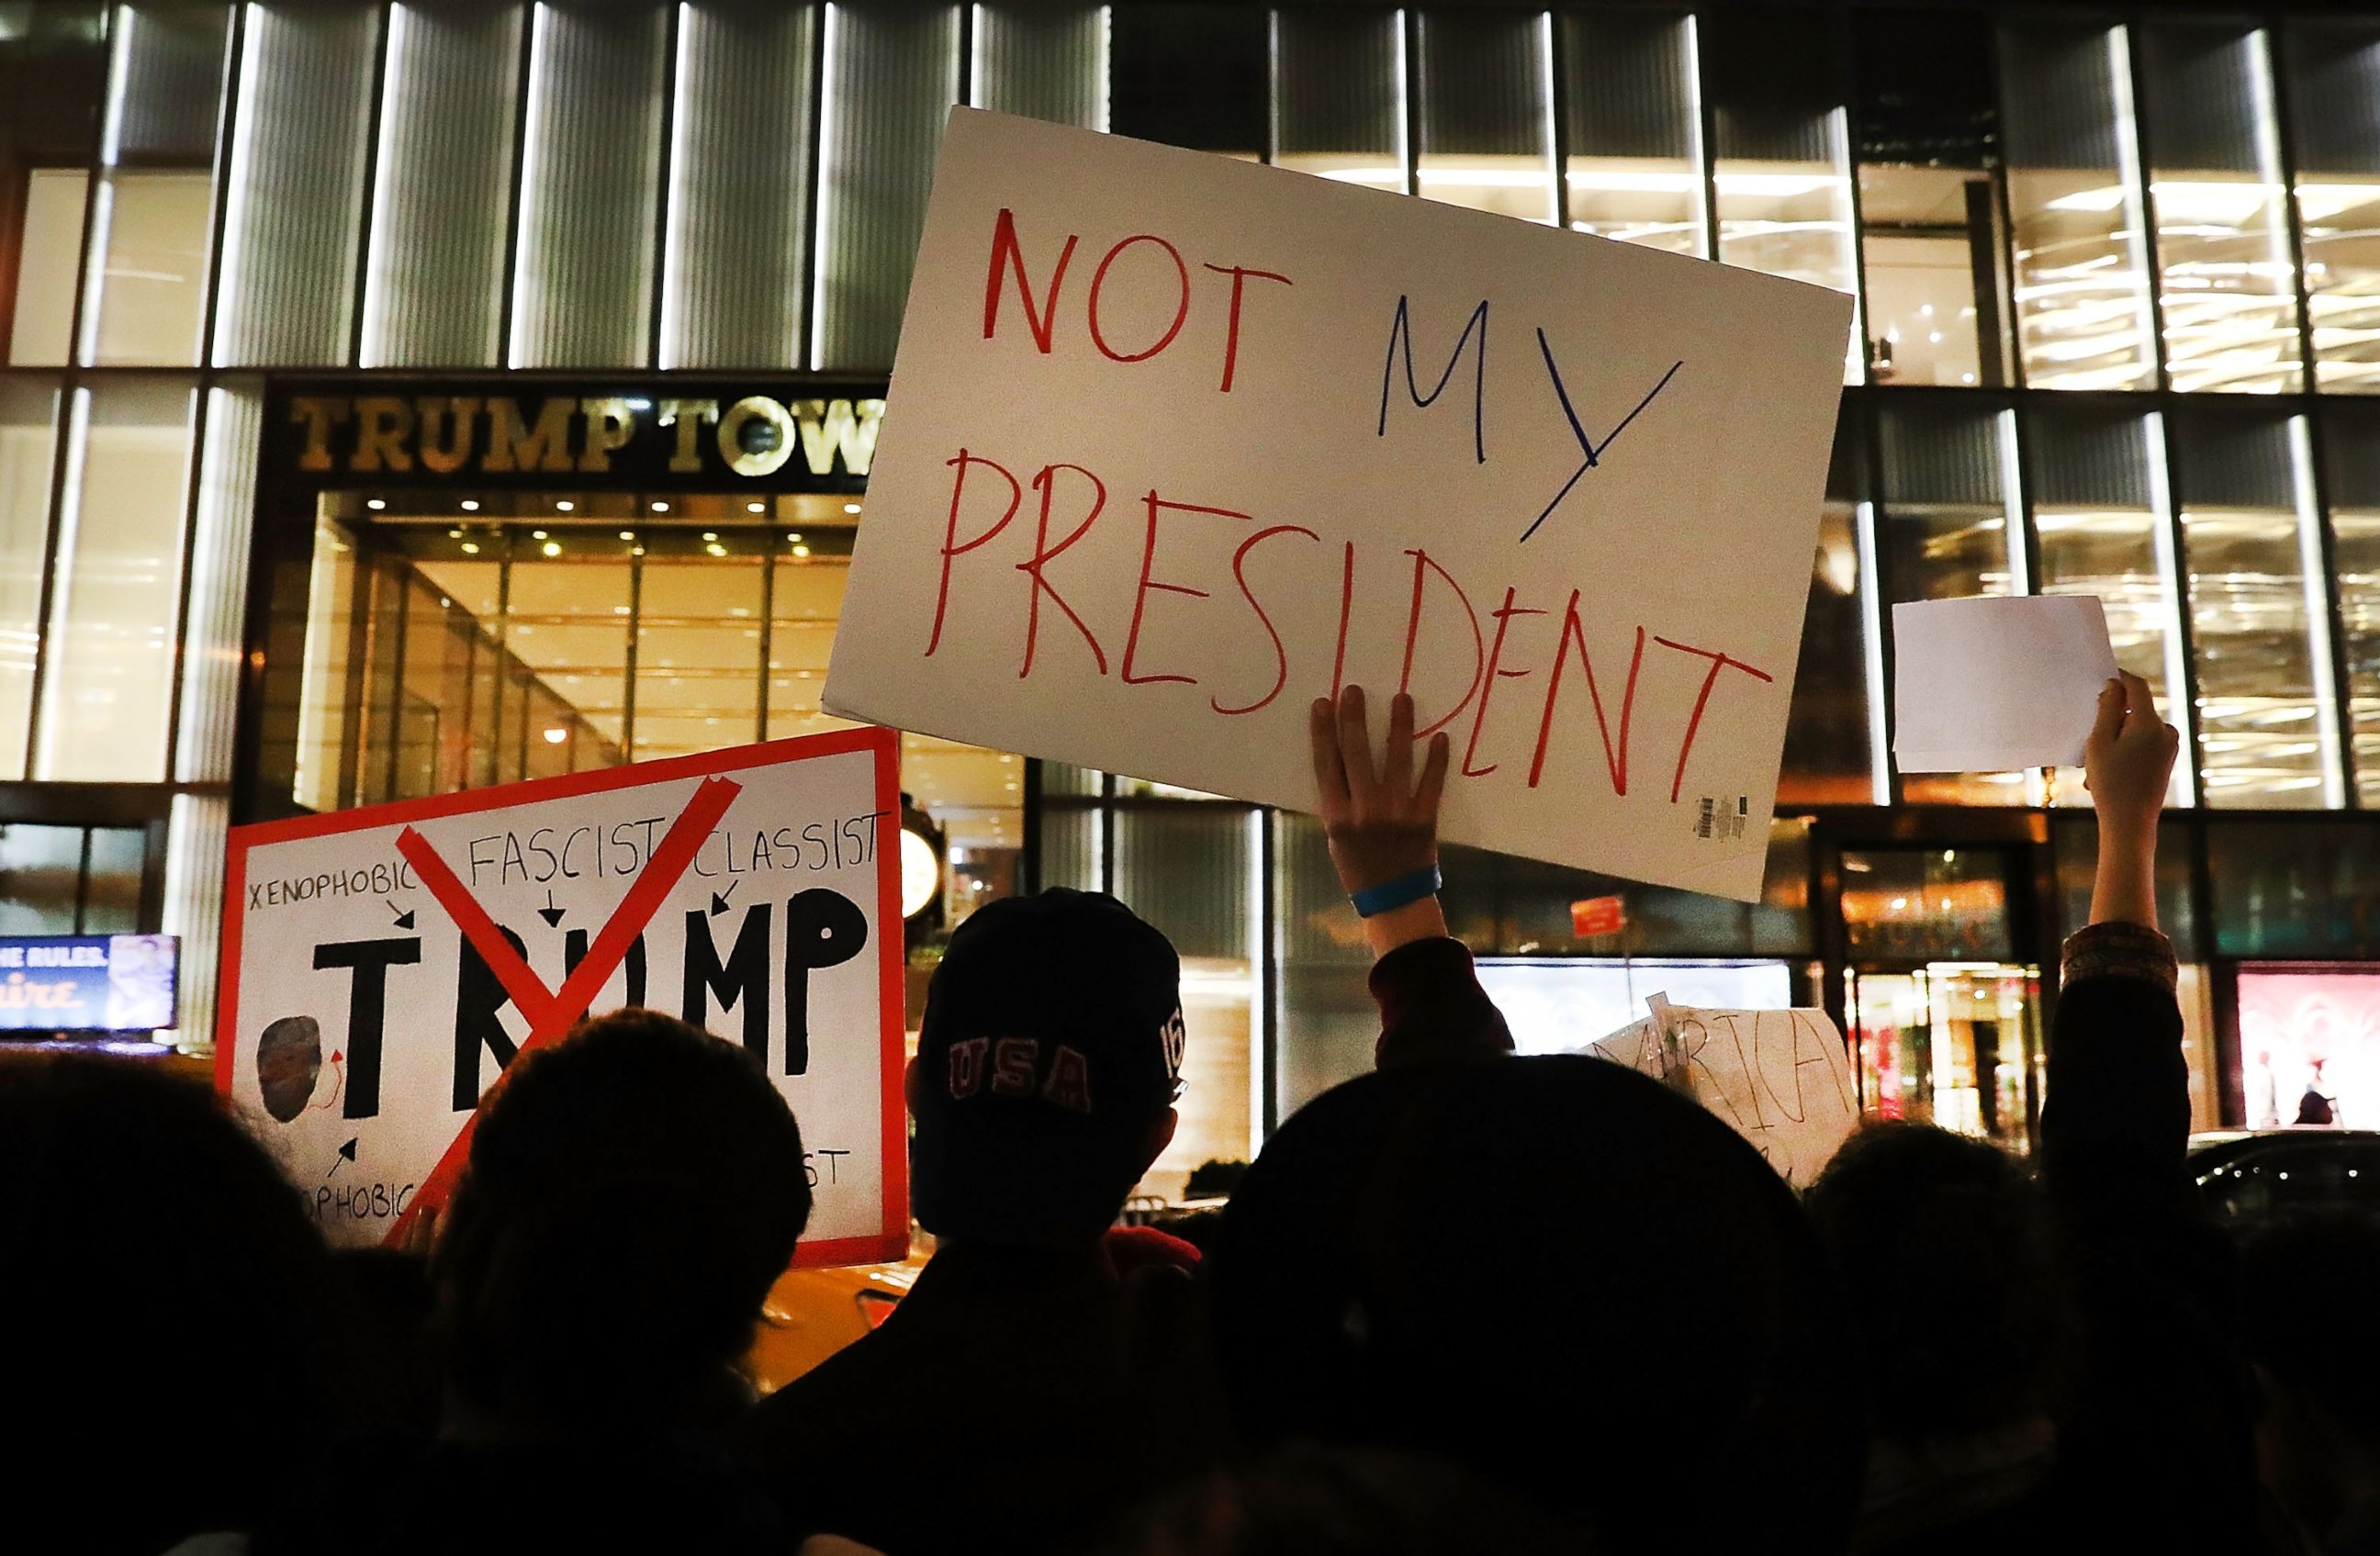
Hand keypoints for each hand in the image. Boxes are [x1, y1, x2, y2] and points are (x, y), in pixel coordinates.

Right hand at [1309, 685, 1448, 893]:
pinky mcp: (1423, 821)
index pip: (1326, 764)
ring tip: (1402, 699)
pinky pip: (1431, 784)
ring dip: (1398, 727)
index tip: (1323, 703)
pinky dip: (1436, 760)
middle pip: (1355, 754)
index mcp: (1337, 816)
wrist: (1394, 900)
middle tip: (1355, 691)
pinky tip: (1440, 737)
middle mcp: (1363, 812)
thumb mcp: (1336, 839)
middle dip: (1353, 718)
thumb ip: (1337, 803)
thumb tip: (1338, 760)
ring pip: (1396, 761)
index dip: (1323, 732)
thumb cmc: (1359, 868)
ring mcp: (1395, 814)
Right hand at [2084, 671, 2178, 832]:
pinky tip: (2106, 774)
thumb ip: (2107, 709)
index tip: (2103, 677)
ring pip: (2136, 730)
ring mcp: (2169, 747)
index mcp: (2151, 723)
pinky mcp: (2166, 761)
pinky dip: (2124, 752)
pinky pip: (2142, 745)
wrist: (2130, 822)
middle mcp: (2166, 732)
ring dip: (2114, 740)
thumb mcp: (2099, 741)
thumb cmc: (2111, 783)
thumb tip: (2114, 687)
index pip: (2137, 687)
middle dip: (2111, 719)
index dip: (2120, 678)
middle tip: (2088, 739)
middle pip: (2136, 710)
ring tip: (2094, 766)